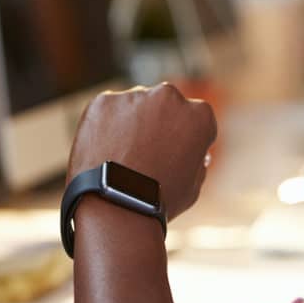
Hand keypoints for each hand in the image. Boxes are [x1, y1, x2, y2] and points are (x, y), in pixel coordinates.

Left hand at [68, 82, 216, 219]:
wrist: (115, 206)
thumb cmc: (159, 202)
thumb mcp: (193, 185)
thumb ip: (196, 160)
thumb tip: (193, 152)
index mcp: (199, 115)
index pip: (195, 119)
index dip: (185, 137)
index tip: (174, 152)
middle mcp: (169, 96)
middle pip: (165, 105)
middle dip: (158, 122)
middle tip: (145, 152)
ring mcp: (134, 96)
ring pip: (134, 105)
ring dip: (131, 122)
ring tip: (121, 156)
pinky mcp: (104, 101)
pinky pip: (108, 110)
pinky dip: (105, 125)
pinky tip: (104, 150)